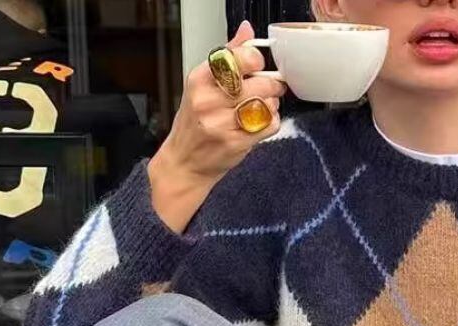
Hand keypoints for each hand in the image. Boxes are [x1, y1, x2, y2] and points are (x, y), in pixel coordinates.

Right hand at [147, 20, 286, 231]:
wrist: (185, 162)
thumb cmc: (195, 122)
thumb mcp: (203, 84)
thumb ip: (227, 56)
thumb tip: (246, 31)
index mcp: (200, 79)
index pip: (235, 58)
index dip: (255, 59)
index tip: (259, 64)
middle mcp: (208, 101)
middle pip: (256, 82)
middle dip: (272, 83)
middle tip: (273, 85)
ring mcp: (221, 124)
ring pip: (265, 104)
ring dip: (272, 103)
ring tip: (265, 104)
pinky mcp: (236, 144)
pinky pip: (267, 126)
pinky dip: (271, 121)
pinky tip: (262, 121)